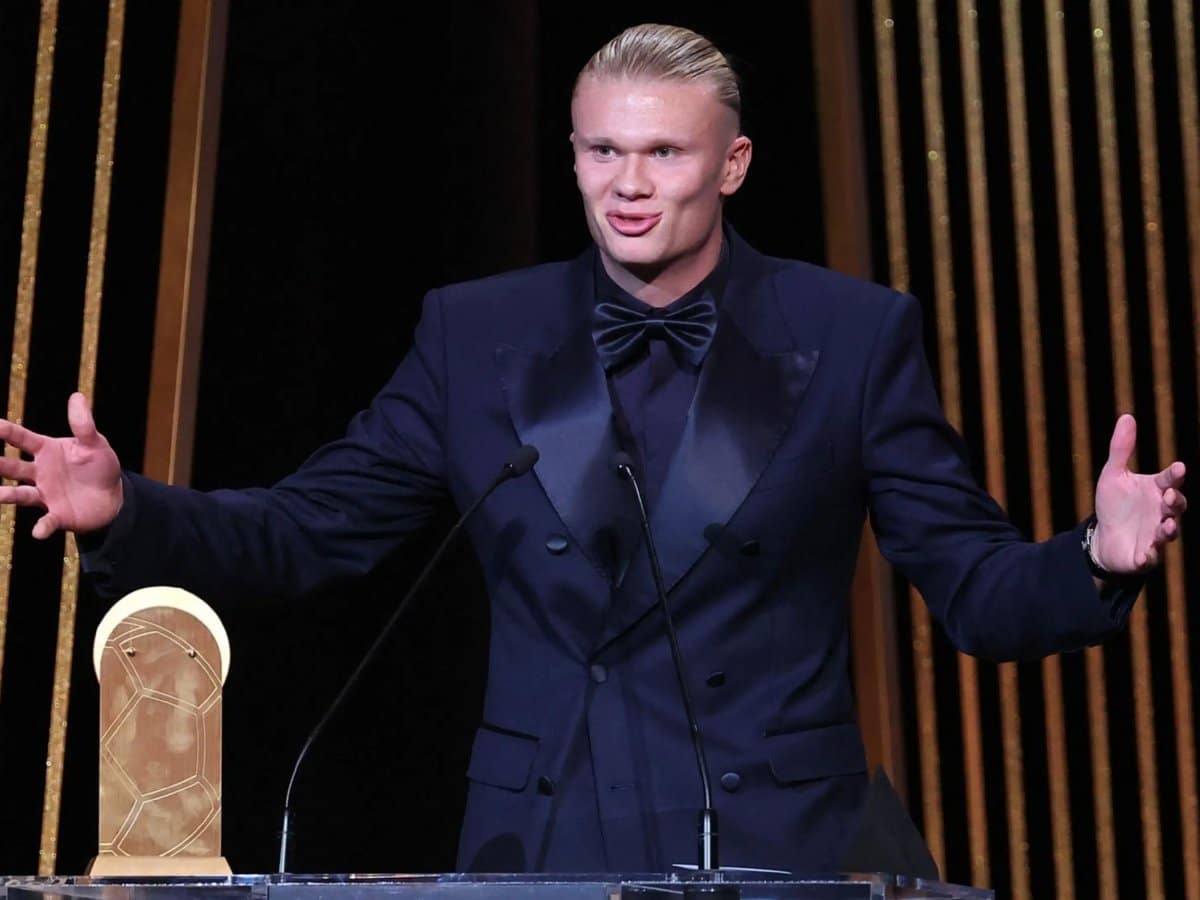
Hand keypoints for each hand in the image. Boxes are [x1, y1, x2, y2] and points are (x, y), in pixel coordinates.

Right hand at [0, 392, 122, 538]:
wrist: (112, 497)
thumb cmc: (100, 466)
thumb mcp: (95, 443)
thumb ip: (84, 424)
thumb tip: (77, 396)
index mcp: (46, 451)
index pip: (20, 438)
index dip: (5, 431)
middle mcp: (39, 473)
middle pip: (10, 467)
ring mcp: (44, 494)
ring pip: (19, 495)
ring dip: (5, 495)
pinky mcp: (56, 515)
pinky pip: (46, 521)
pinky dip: (42, 527)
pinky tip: (38, 532)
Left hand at [1092, 414, 1186, 572]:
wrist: (1103, 536)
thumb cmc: (1115, 504)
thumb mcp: (1113, 474)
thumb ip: (1121, 449)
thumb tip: (1127, 416)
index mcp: (1156, 490)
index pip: (1170, 479)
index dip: (1175, 475)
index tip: (1179, 468)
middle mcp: (1161, 512)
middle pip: (1176, 505)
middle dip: (1175, 501)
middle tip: (1169, 496)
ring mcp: (1156, 534)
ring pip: (1169, 532)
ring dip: (1169, 529)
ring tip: (1167, 524)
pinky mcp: (1145, 555)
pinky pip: (1150, 557)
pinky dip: (1149, 555)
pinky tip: (1145, 553)